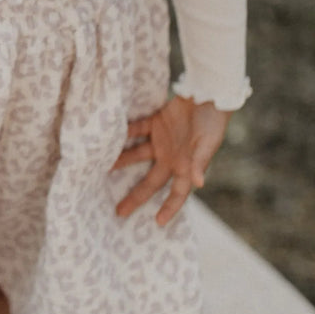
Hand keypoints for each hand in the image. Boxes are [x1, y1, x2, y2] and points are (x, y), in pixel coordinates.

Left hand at [111, 94, 230, 226]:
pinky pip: (135, 131)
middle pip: (150, 182)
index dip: (169, 208)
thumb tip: (198, 184)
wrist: (209, 91)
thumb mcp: (207, 144)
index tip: (158, 222)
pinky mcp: (154, 123)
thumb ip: (199, 162)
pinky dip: (123, 134)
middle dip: (136, 197)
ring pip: (137, 156)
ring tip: (102, 170)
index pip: (178, 193)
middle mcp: (172, 157)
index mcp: (186, 166)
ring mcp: (161, 141)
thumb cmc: (213, 121)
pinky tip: (108, 139)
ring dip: (122, 162)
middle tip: (119, 212)